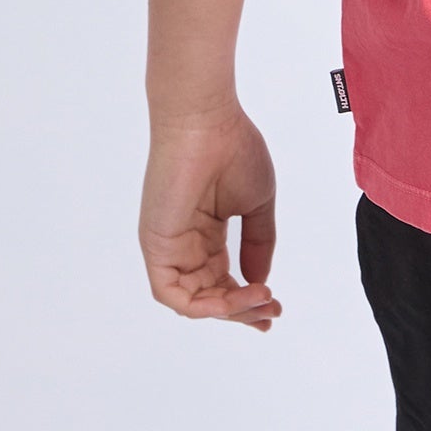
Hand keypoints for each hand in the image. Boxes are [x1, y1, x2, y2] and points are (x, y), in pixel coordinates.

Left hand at [139, 105, 282, 328]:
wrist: (207, 121)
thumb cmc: (233, 149)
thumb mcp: (257, 202)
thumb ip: (258, 242)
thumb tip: (259, 281)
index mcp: (205, 234)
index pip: (223, 280)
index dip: (247, 300)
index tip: (274, 308)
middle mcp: (185, 246)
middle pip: (210, 296)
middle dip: (242, 310)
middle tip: (271, 310)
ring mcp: (169, 248)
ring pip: (193, 301)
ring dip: (228, 309)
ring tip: (261, 299)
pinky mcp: (156, 247)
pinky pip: (173, 293)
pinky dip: (202, 305)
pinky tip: (233, 297)